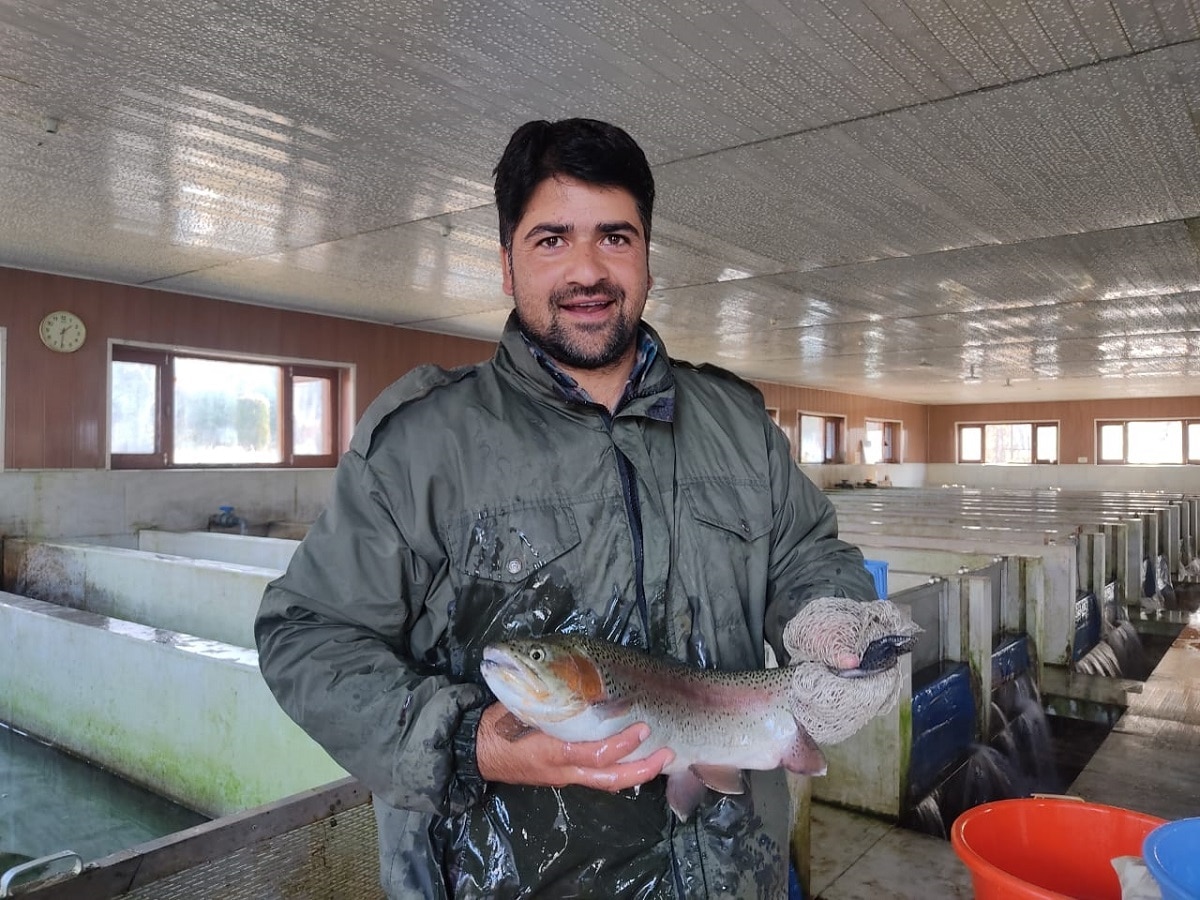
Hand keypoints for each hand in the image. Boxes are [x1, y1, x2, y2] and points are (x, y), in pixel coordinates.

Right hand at [475, 702, 672, 791]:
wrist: (476, 753)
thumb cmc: (496, 725)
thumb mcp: (517, 706)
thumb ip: (545, 698)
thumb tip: (574, 677)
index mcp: (551, 751)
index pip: (592, 754)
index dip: (620, 744)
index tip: (641, 728)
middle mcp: (562, 770)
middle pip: (609, 777)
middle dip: (642, 768)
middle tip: (668, 751)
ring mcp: (565, 777)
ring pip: (607, 782)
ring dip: (637, 772)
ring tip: (663, 757)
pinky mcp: (565, 777)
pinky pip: (598, 778)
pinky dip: (620, 771)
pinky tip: (636, 761)